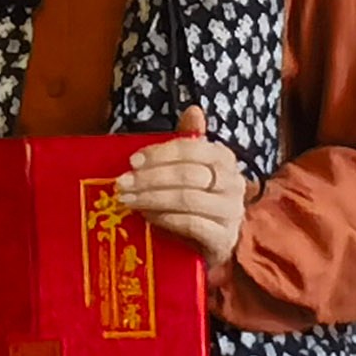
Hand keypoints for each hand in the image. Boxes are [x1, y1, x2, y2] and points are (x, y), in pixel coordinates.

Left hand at [117, 104, 250, 262]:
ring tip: (128, 200)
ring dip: (152, 198)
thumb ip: (187, 141)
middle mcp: (233, 183)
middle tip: (122, 183)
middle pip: (187, 174)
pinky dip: (165, 219)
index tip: (132, 161)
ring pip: (188, 198)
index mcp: (224, 159)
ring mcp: (231, 213)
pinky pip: (192, 224)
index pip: (191, 148)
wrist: (210, 245)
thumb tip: (194, 109)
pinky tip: (147, 217)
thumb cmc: (195, 202)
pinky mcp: (224, 240)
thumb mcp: (189, 169)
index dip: (159, 153)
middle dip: (149, 178)